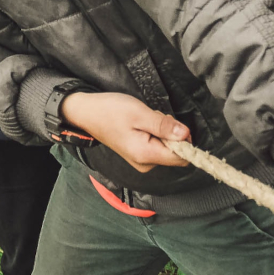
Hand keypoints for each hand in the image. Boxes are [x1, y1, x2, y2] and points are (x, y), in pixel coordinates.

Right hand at [58, 91, 190, 171]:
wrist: (87, 113)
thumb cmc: (110, 111)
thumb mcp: (139, 113)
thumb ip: (164, 126)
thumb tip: (186, 135)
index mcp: (146, 155)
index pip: (181, 158)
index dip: (185, 141)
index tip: (174, 124)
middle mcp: (146, 164)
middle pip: (175, 153)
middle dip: (171, 133)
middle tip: (153, 118)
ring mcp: (142, 160)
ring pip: (167, 148)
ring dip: (163, 131)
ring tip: (145, 118)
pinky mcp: (139, 154)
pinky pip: (158, 146)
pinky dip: (156, 133)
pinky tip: (142, 123)